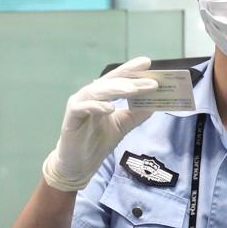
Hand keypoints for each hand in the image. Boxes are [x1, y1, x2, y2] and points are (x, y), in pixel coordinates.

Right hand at [42, 57, 158, 191]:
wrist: (78, 165)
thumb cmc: (97, 142)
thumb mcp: (123, 126)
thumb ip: (136, 114)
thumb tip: (156, 102)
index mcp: (102, 94)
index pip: (118, 78)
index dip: (131, 70)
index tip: (147, 63)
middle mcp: (89, 95)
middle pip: (110, 81)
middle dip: (130, 79)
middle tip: (150, 81)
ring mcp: (79, 105)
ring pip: (97, 91)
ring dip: (116, 89)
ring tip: (133, 90)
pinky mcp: (71, 118)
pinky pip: (82, 108)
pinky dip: (96, 106)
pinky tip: (110, 108)